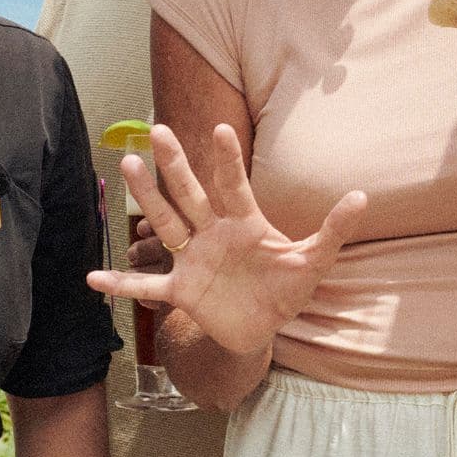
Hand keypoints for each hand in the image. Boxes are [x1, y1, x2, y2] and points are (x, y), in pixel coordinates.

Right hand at [88, 122, 365, 355]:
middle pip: (189, 193)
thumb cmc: (285, 289)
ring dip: (146, 198)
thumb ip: (334, 231)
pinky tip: (93, 280)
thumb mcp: (313, 261)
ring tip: (125, 166)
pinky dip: (122, 285)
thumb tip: (363, 196)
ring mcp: (192, 259)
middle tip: (158, 130)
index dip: (227, 160)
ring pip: (164, 223)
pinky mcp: (181, 291)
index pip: (232, 186)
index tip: (219, 128)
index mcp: (243, 223)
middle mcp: (211, 233)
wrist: (261, 328)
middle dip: (174, 164)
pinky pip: (146, 287)